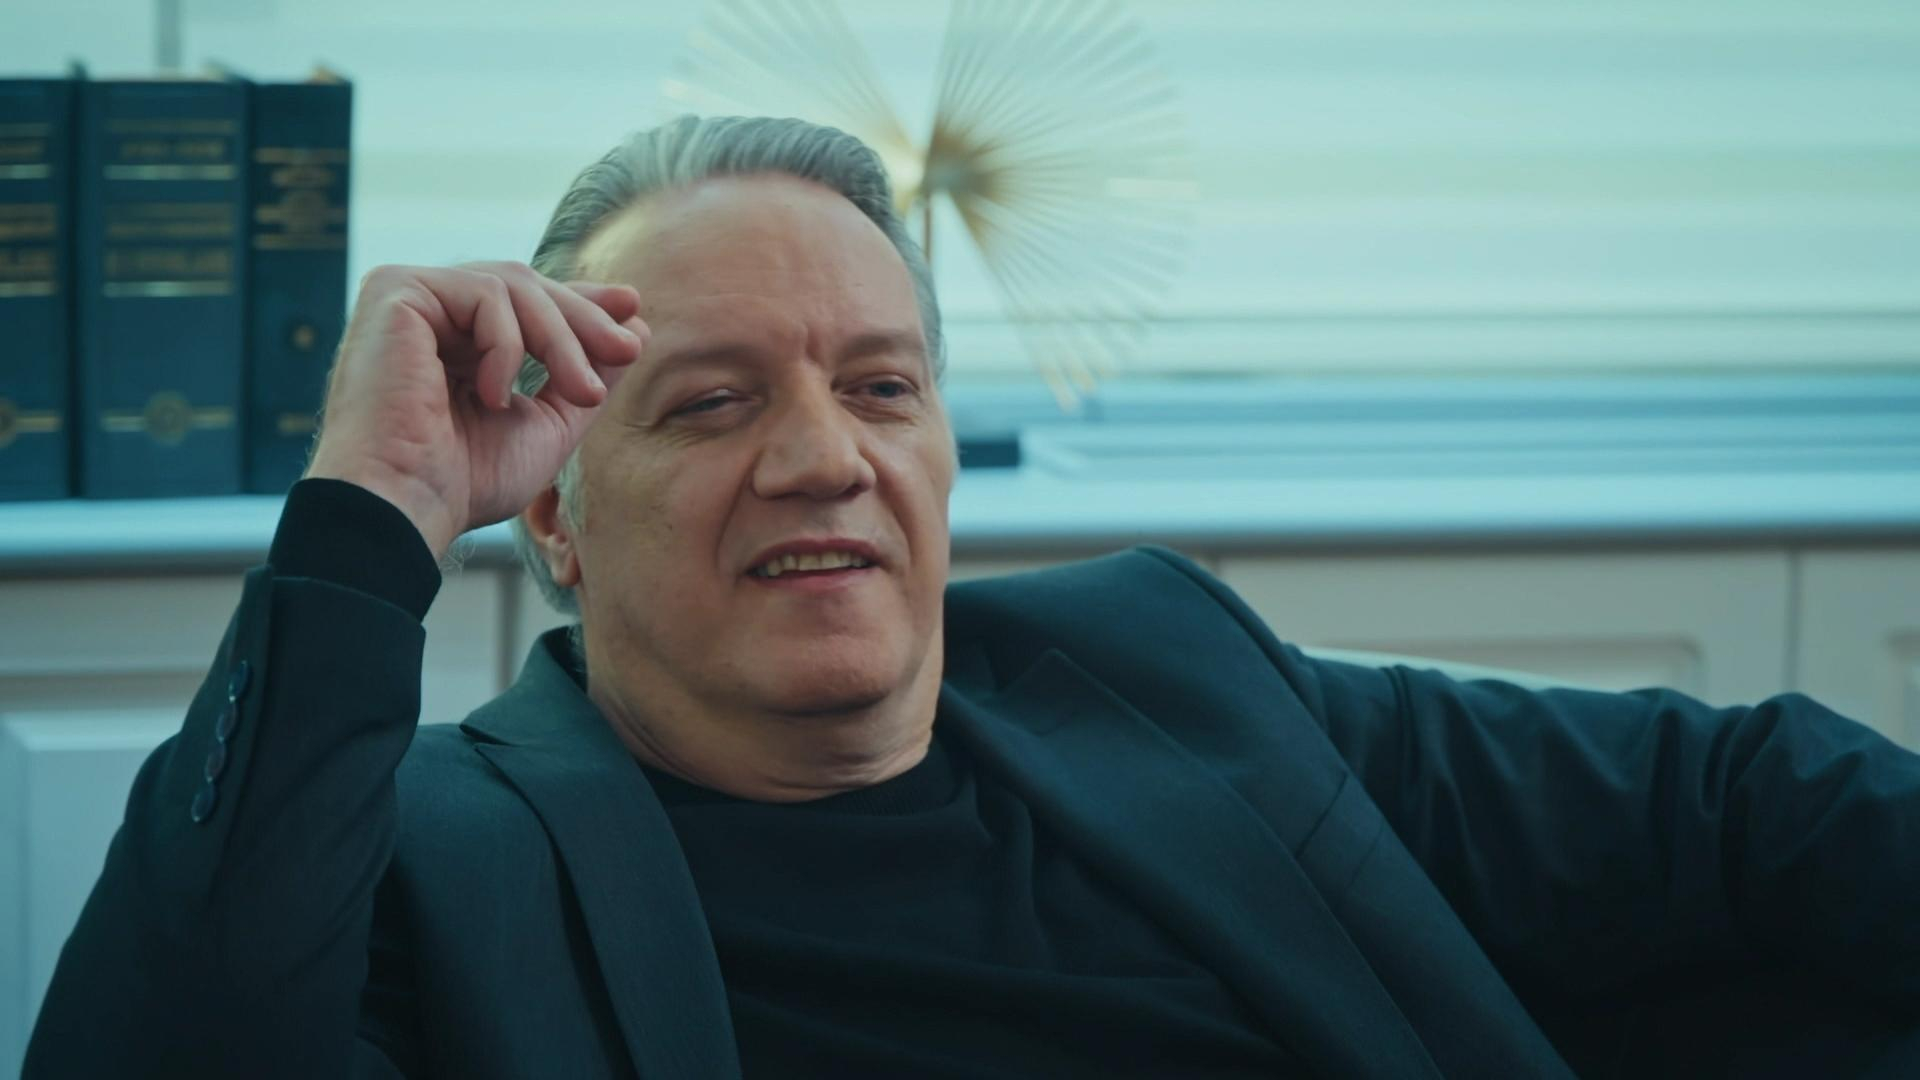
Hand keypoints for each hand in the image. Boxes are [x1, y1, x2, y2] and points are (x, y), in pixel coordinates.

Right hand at [304, 261, 646, 558]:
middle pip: (524, 285)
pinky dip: (507, 345)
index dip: (580, 302)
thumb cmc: (464, 483)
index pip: (524, 303)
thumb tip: (635, 324)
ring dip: (561, 340)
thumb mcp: (546, 425)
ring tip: (580, 393)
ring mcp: (406, 297)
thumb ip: (585, 374)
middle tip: (627, 349)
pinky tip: (493, 396)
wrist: (405, 507)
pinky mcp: (393, 289)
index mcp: (453, 343)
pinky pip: (484, 293)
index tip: (632, 308)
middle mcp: (426, 314)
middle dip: (584, 319)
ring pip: (513, 285)